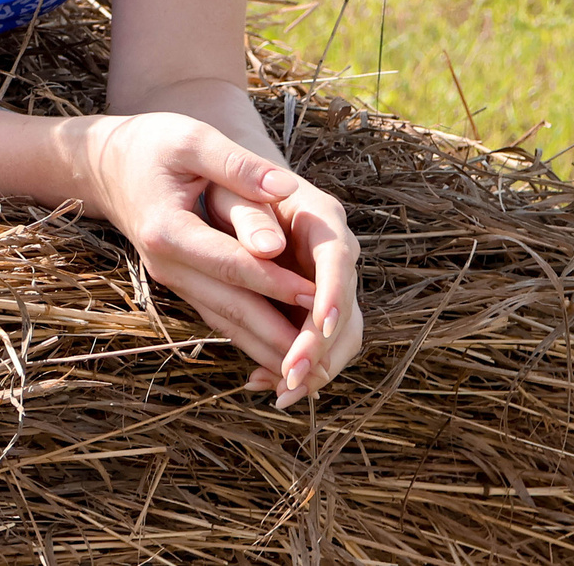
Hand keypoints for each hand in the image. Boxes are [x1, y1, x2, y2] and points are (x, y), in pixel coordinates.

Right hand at [83, 113, 361, 405]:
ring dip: (267, 347)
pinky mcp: (181, 284)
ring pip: (225, 321)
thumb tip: (285, 188)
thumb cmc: (155, 144)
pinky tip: (282, 354)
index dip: (275, 281)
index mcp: (168, 229)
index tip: (317, 296)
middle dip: (278, 332)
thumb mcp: (193, 140)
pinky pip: (219, 318)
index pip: (231, 263)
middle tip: (323, 353)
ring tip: (312, 368)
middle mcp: (167, 264)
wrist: (107, 166)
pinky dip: (251, 339)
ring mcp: (172, 279)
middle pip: (229, 306)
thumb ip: (238, 166)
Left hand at [209, 176, 363, 403]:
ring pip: (338, 336)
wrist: (231, 186)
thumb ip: (248, 211)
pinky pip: (313, 343)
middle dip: (321, 346)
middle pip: (345, 308)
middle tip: (291, 376)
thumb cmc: (228, 182)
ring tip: (279, 392)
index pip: (337, 259)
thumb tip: (267, 248)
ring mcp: (326, 284)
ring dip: (314, 367)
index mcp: (321, 218)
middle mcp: (334, 255)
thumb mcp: (232, 187)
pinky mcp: (309, 306)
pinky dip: (293, 364)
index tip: (321, 325)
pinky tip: (261, 381)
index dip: (333, 294)